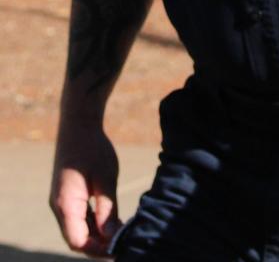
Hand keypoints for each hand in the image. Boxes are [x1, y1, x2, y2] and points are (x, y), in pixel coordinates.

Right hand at [50, 117, 121, 255]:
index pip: (78, 241)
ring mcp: (62, 201)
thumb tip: (112, 237)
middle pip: (77, 238)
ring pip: (78, 229)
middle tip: (123, 245)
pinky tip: (112, 222)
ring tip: (120, 236)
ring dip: (97, 235)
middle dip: (99, 245)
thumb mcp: (106, 179)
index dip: (97, 250)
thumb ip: (107, 210)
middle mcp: (59, 207)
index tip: (119, 250)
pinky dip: (93, 224)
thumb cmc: (93, 148)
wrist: (79, 124)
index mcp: (65, 204)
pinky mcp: (67, 195)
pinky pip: (78, 218)